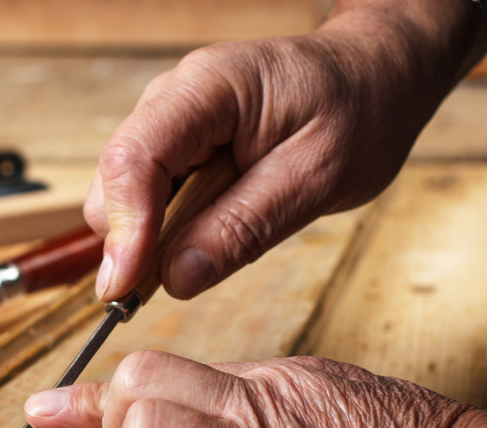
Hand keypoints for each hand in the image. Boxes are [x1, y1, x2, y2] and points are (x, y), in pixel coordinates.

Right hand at [87, 1, 486, 300]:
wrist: (372, 78)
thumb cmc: (357, 111)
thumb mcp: (318, 176)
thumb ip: (244, 227)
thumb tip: (176, 278)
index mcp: (208, 89)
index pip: (134, 158)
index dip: (124, 230)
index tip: (124, 290)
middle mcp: (172, 99)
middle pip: (114, 182)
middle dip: (130, 242)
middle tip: (165, 290)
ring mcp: (167, 122)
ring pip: (121, 195)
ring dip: (146, 240)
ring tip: (203, 257)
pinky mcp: (173, 148)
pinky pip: (145, 198)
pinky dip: (160, 231)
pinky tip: (199, 240)